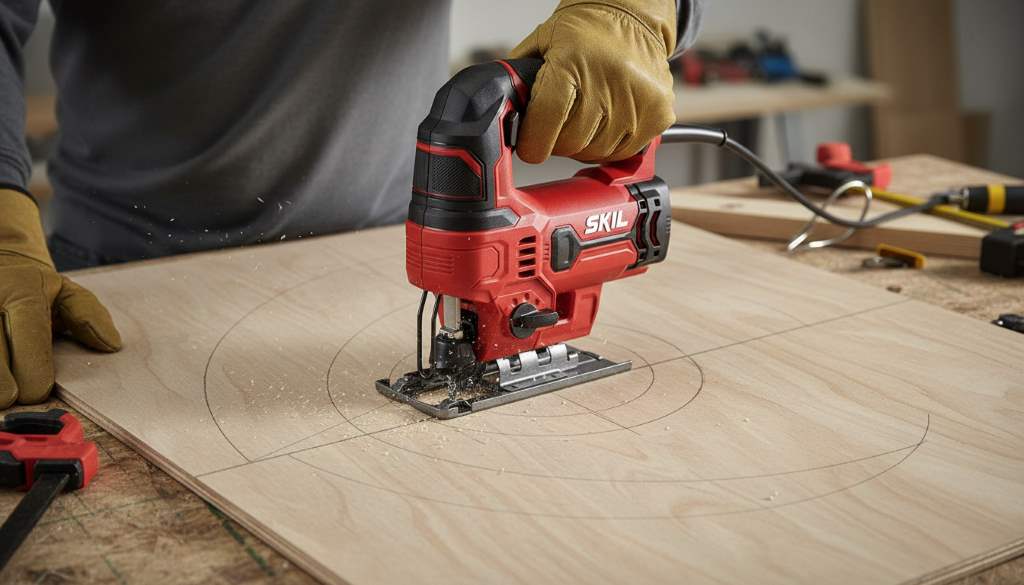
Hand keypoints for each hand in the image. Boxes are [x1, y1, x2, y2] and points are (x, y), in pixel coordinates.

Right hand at [0, 189, 120, 407]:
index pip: (30, 336)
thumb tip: (111, 344)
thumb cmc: (34, 287)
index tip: (37, 391)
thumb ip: (89, 316)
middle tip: (12, 398)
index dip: (34, 370)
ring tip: (2, 396)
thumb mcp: (66, 292)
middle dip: (5, 385)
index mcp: (23, 291)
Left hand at [510, 0, 677, 163]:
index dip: (533, 142)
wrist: (631, 17)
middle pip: (570, 142)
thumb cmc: (584, 33)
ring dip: (583, 144)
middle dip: (557, 140)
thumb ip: (518, 81)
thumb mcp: (541, 45)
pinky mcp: (658, 113)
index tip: (530, 146)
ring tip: (584, 117)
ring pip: (596, 152)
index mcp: (572, 62)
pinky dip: (609, 144)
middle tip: (559, 122)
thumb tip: (500, 116)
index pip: (546, 122)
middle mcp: (608, 80)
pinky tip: (606, 121)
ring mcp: (638, 99)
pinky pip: (623, 151)